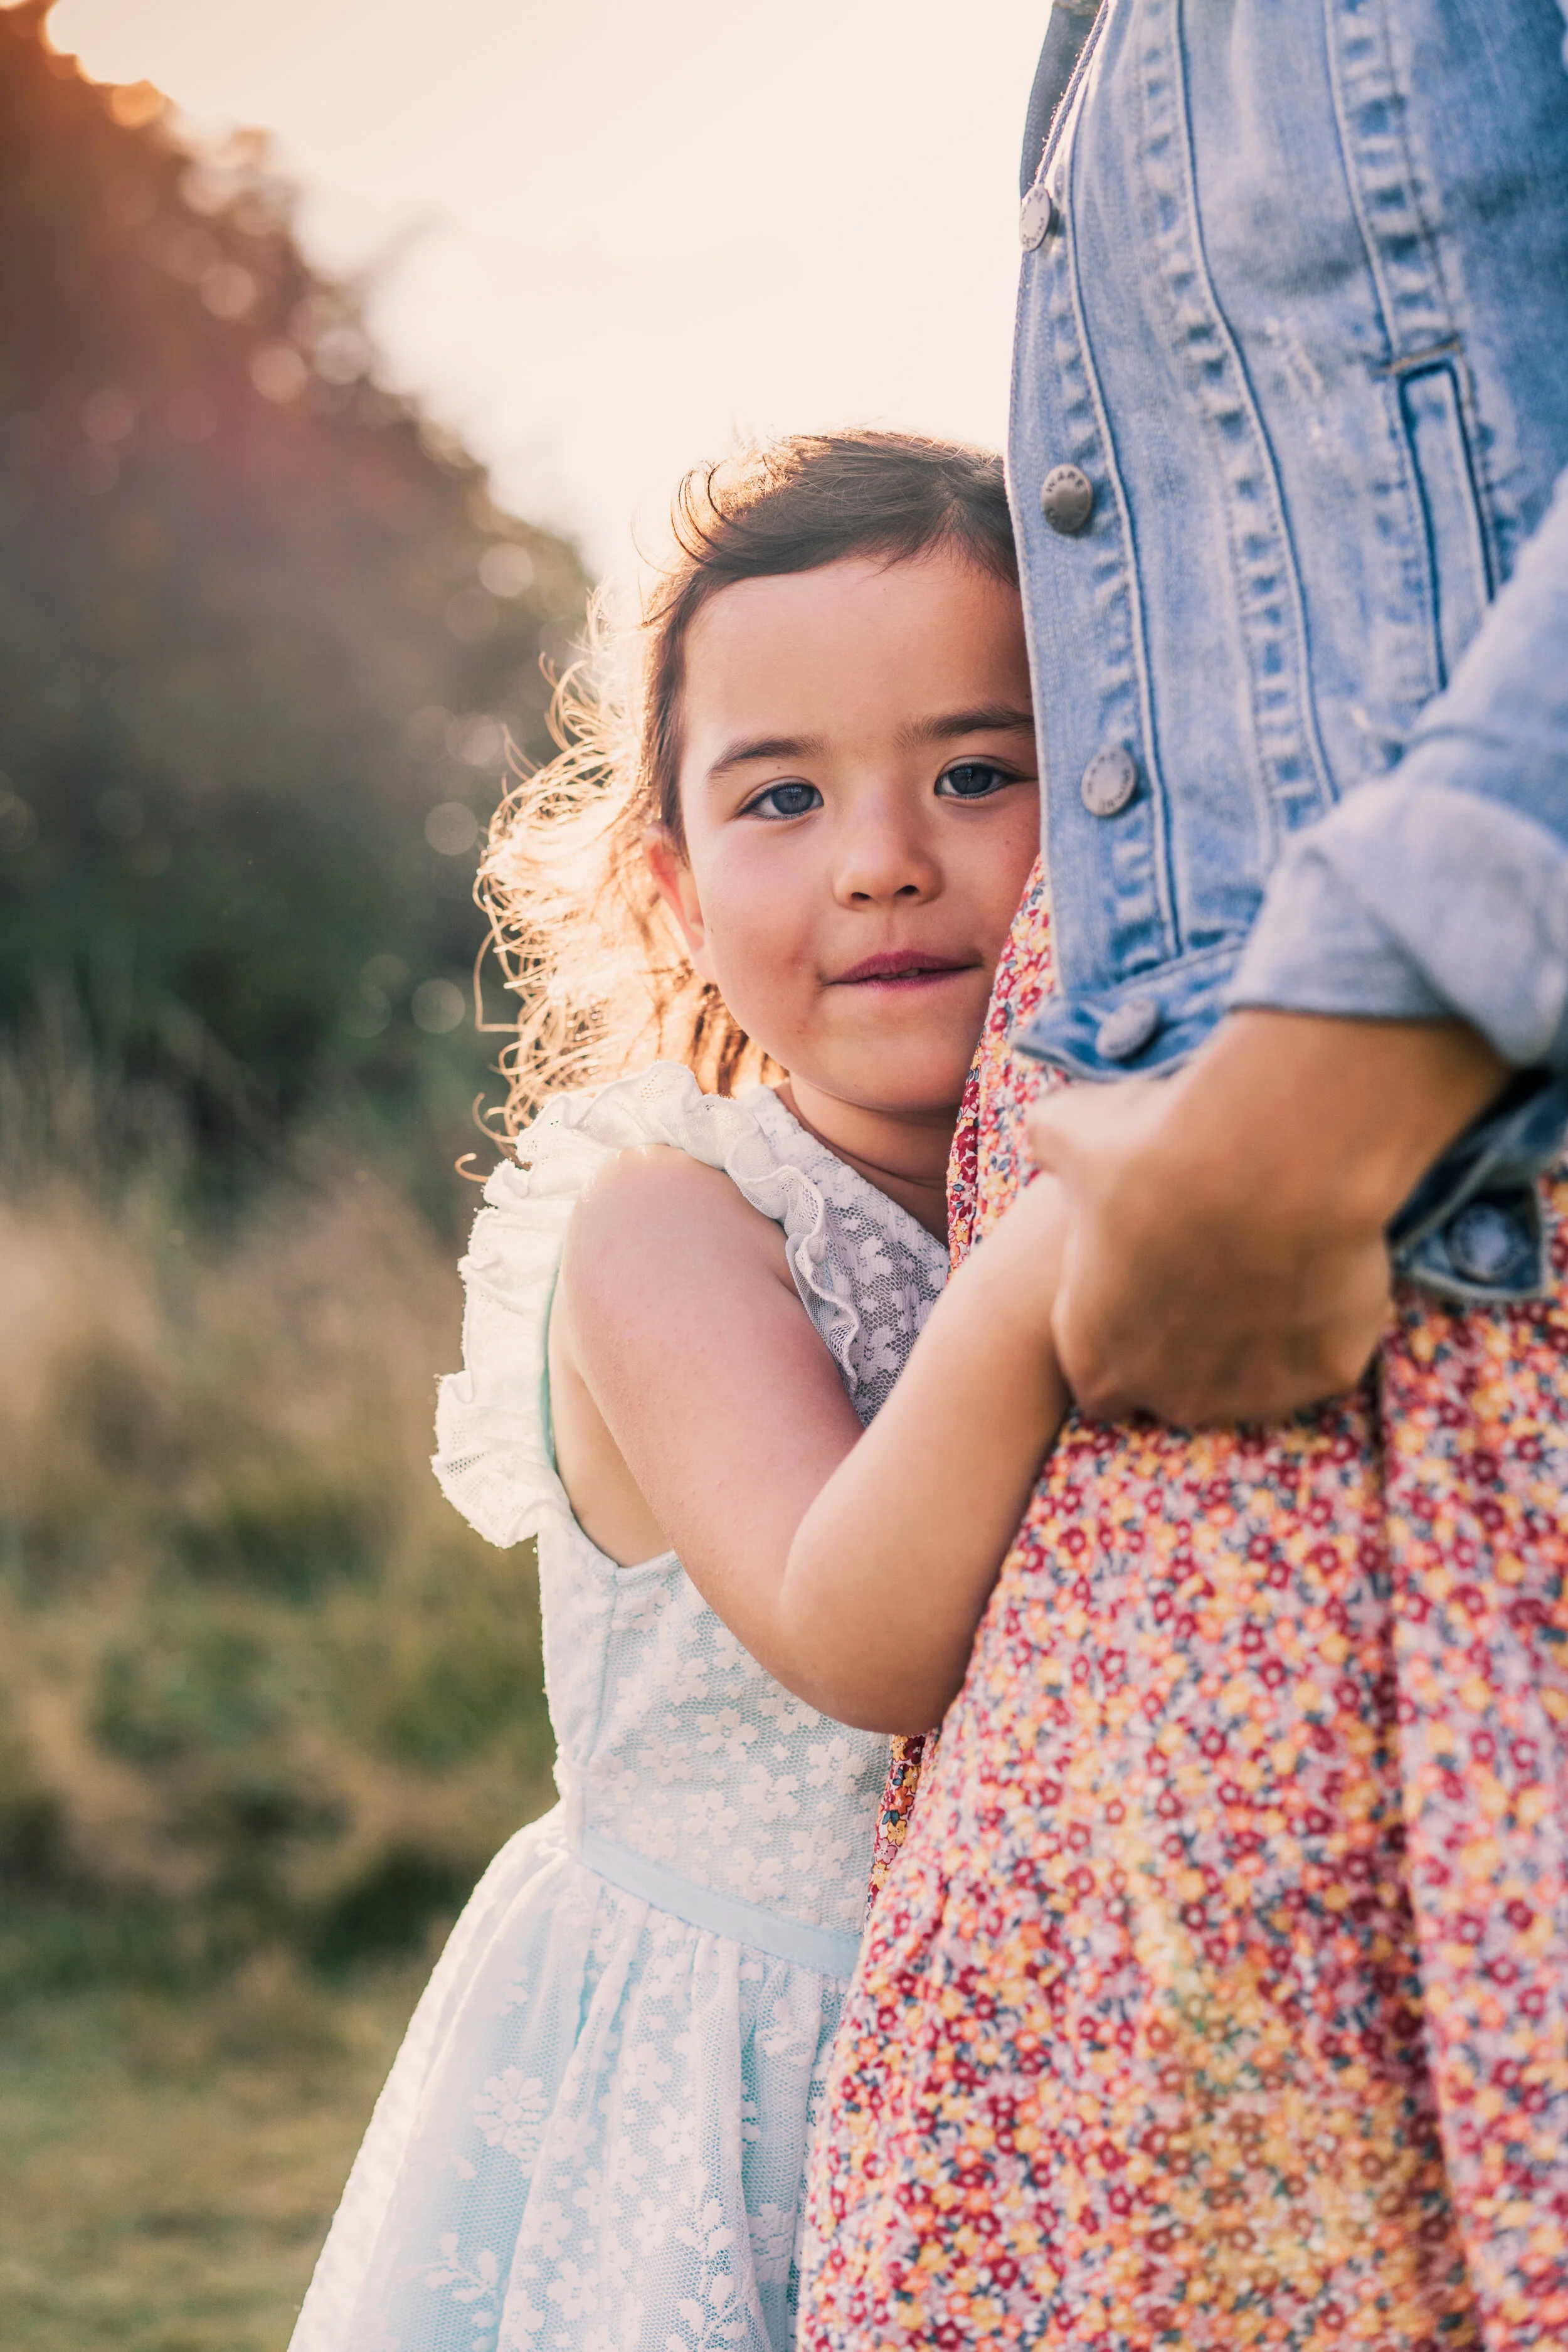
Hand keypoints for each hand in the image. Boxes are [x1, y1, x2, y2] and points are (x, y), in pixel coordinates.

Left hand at [1026, 1010, 1507, 1425]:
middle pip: (1178, 1386)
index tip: (1141, 1278)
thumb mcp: (1071, 1133)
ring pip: (1257, 1378)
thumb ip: (1052, 1146)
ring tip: (1273, 1252)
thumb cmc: (1155, 1149)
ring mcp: (1254, 1392)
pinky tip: (1324, 1253)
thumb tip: (1049, 1134)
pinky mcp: (1328, 1371)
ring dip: (1260, 1332)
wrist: (1266, 1156)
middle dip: (1191, 1339)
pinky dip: (1328, 1312)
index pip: (1097, 1378)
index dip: (1116, 1330)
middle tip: (1214, 1260)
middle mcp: (1172, 1393)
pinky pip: (1327, 1349)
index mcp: (1097, 1356)